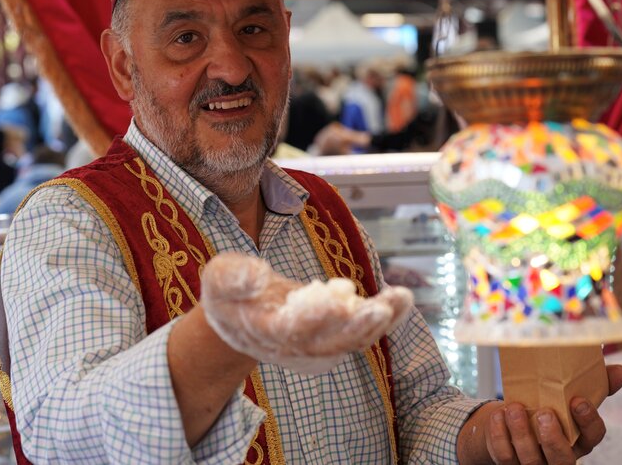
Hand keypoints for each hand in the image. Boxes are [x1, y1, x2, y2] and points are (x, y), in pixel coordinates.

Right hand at [201, 251, 412, 374]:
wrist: (243, 319)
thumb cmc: (231, 293)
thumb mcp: (218, 277)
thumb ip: (233, 276)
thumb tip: (257, 276)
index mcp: (264, 330)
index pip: (291, 329)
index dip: (314, 316)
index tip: (337, 299)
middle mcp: (295, 346)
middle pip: (329, 342)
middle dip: (356, 326)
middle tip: (379, 309)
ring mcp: (319, 346)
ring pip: (353, 339)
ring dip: (379, 321)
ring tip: (401, 297)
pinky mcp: (336, 336)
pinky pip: (364, 331)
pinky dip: (386, 318)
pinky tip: (402, 298)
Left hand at [482, 364, 621, 463]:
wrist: (511, 418)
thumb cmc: (548, 406)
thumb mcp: (568, 397)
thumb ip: (595, 385)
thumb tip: (621, 370)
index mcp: (578, 440)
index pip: (592, 438)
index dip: (588, 422)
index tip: (578, 400)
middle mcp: (559, 456)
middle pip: (562, 460)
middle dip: (554, 439)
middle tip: (544, 413)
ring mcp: (533, 462)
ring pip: (531, 459)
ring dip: (522, 433)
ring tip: (514, 408)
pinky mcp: (509, 461)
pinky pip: (504, 455)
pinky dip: (499, 435)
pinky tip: (499, 415)